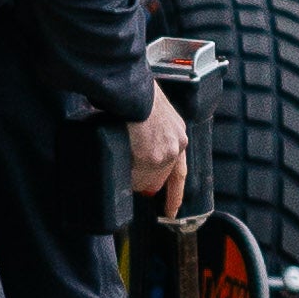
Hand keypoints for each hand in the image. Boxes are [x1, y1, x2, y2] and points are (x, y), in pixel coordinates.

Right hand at [125, 90, 188, 205]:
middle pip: (162, 177)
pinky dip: (127, 175)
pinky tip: (118, 168)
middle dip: (147, 182)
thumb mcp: (149, 111)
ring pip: (148, 178)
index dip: (175, 192)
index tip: (172, 209)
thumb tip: (133, 140)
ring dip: (134, 177)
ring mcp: (166, 153)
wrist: (131, 87)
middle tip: (135, 183)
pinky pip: (137, 176)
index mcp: (177, 132)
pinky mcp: (152, 157)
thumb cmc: (133, 91)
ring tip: (120, 163)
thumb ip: (147, 130)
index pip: (180, 169)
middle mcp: (177, 144)